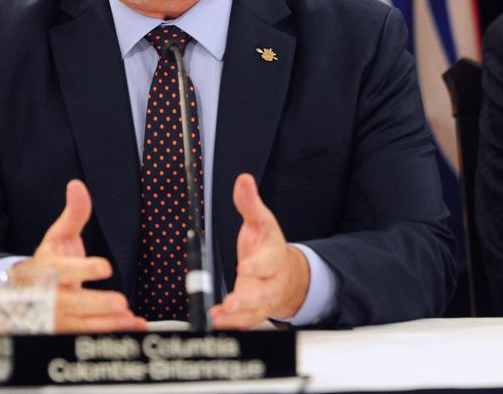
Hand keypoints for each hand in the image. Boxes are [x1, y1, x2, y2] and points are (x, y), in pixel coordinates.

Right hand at [13, 179, 146, 332]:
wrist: (26, 292)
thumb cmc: (47, 261)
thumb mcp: (57, 235)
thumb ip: (73, 214)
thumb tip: (77, 185)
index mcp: (46, 270)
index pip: (62, 271)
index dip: (82, 270)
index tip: (104, 267)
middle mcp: (49, 297)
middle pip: (71, 304)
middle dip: (96, 304)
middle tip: (121, 302)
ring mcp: (56, 318)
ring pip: (80, 324)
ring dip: (105, 323)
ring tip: (128, 317)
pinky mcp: (66, 332)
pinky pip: (88, 334)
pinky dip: (111, 332)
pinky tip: (132, 325)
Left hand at [210, 174, 309, 328]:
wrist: (287, 274)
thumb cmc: (269, 246)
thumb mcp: (261, 221)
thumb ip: (250, 203)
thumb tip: (243, 179)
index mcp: (273, 257)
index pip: (267, 263)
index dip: (257, 267)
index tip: (244, 267)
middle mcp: (270, 282)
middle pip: (261, 294)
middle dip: (247, 299)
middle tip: (232, 302)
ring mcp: (263, 301)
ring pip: (253, 312)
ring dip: (237, 316)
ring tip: (220, 315)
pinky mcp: (254, 312)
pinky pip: (245, 322)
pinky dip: (232, 323)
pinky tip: (216, 319)